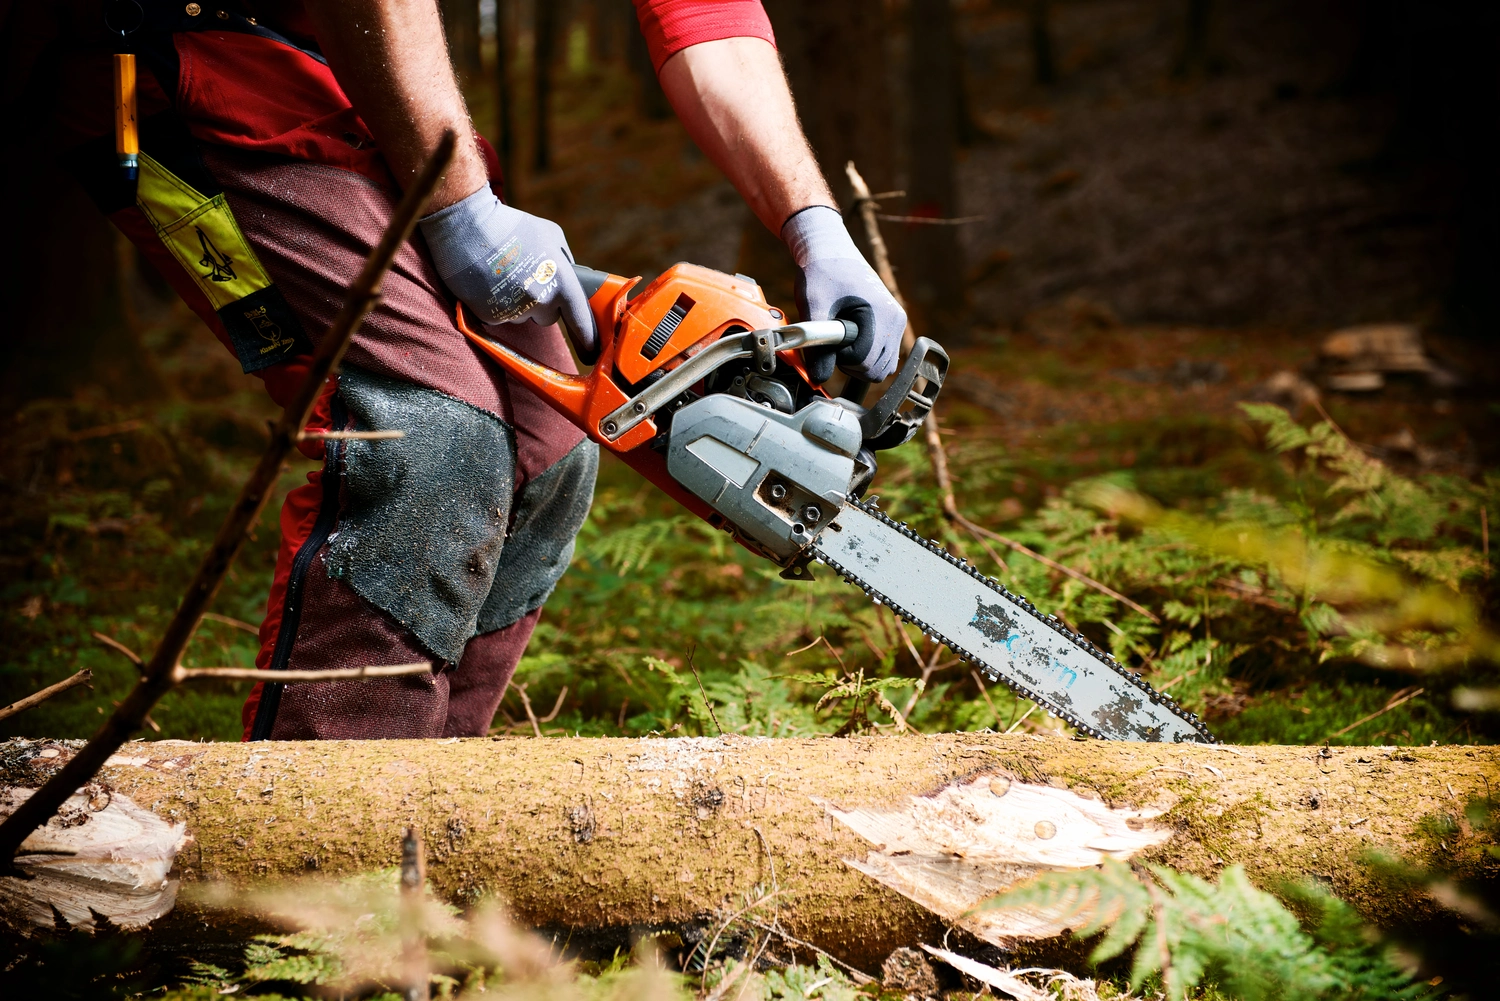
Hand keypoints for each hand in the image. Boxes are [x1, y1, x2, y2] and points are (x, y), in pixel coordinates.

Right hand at [419, 186, 597, 357]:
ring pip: (523, 317)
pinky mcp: (491, 316)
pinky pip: (501, 317)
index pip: (581, 320)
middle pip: (549, 318)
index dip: (587, 339)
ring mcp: (515, 310)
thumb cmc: (513, 226)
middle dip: (542, 304)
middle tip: (526, 277)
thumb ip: (566, 262)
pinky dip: (497, 304)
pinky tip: (489, 282)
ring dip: (517, 302)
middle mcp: (541, 300)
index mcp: (562, 281)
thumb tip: (571, 282)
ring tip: (504, 274)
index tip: (591, 352)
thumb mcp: (552, 236)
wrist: (467, 226)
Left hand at [782, 205, 906, 382]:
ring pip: (882, 368)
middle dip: (850, 363)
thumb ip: (816, 345)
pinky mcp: (893, 326)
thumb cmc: (822, 272)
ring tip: (841, 339)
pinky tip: (850, 338)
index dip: (840, 358)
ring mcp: (898, 324)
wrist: (831, 250)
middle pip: (877, 371)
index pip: (865, 363)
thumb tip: (818, 379)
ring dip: (858, 362)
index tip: (828, 339)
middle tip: (833, 341)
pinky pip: (884, 357)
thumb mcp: (814, 307)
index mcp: (883, 315)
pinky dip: (866, 356)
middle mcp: (897, 321)